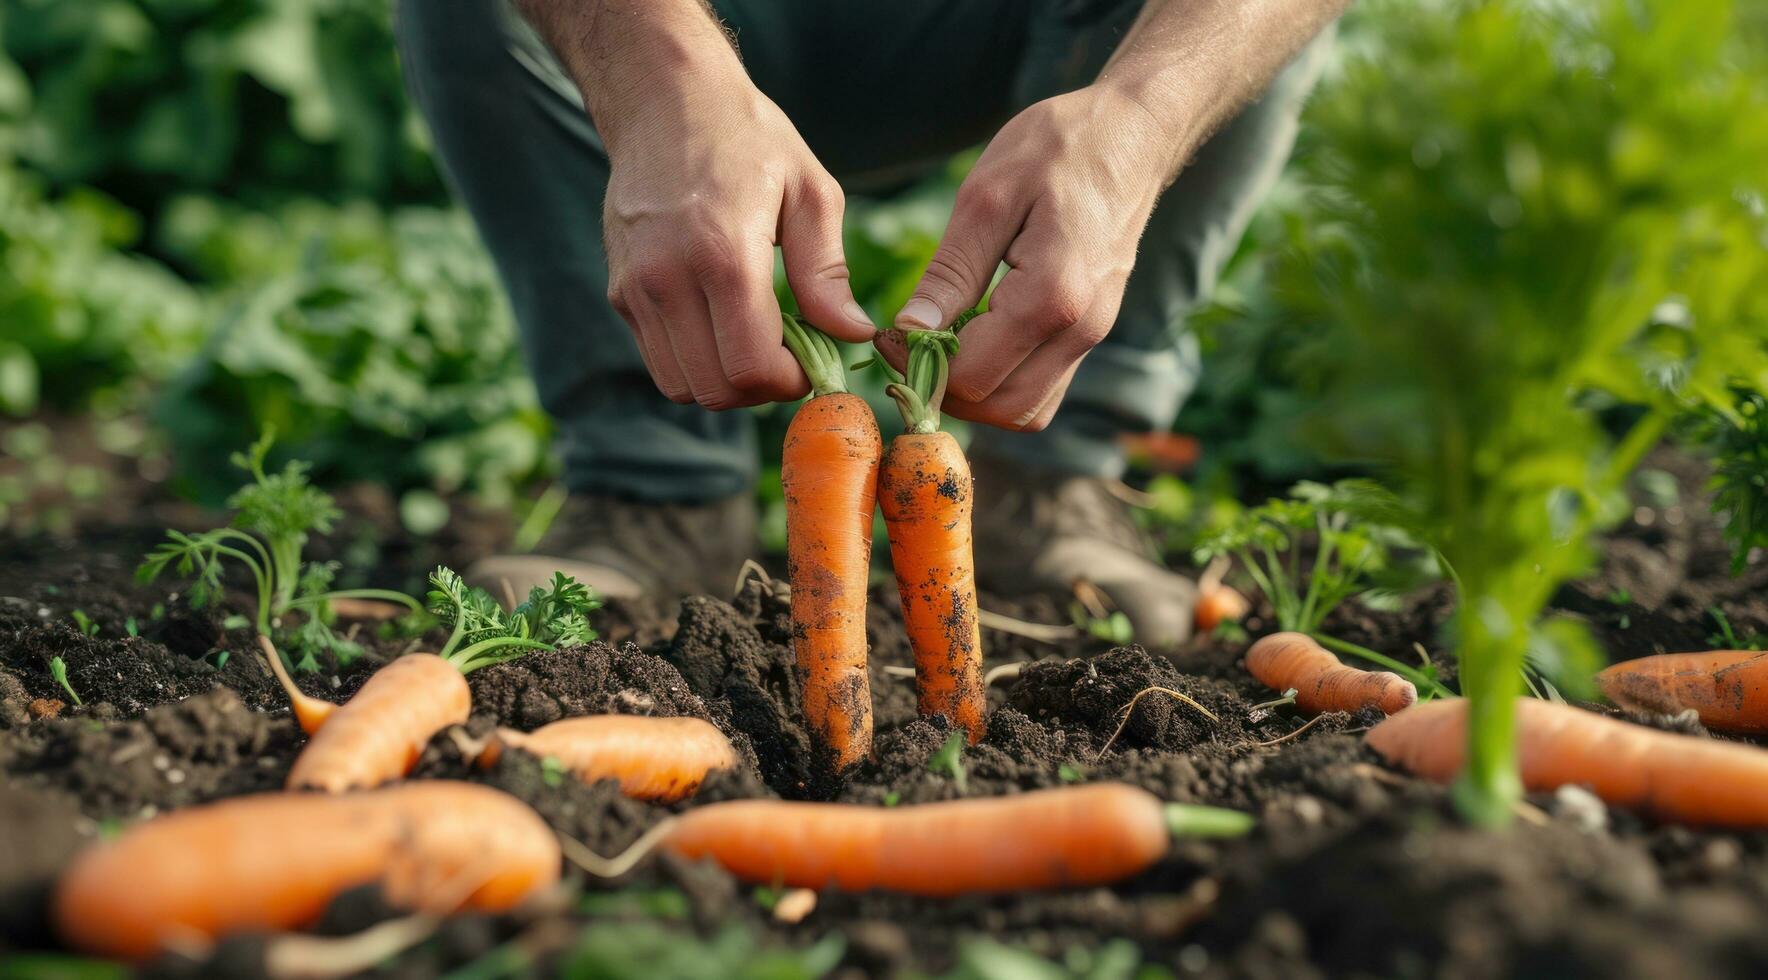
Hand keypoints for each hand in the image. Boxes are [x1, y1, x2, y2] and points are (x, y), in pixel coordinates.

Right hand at [593, 53, 872, 407]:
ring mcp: (635, 289)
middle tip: (788, 359)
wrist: (665, 100)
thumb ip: (827, 272)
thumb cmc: (749, 140)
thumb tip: (851, 334)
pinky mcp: (619, 292)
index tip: (812, 361)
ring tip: (756, 344)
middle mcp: (667, 278)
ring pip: (681, 386)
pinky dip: (695, 363)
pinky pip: (659, 361)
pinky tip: (723, 328)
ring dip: (725, 383)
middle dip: (761, 389)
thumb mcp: (810, 192)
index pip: (751, 368)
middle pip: (715, 390)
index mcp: (723, 255)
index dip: (790, 382)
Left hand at [888, 85, 1175, 429]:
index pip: (970, 376)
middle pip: (997, 408)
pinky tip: (976, 340)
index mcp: (1051, 297)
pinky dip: (1004, 383)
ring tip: (941, 345)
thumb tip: (910, 331)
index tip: (890, 331)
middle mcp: (1079, 331)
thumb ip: (950, 273)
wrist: (1133, 132)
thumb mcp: (987, 197)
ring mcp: (1092, 336)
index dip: (917, 365)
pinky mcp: (1092, 333)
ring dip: (975, 394)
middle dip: (943, 389)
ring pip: (1023, 410)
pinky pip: (1042, 389)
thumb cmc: (1057, 149)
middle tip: (909, 345)